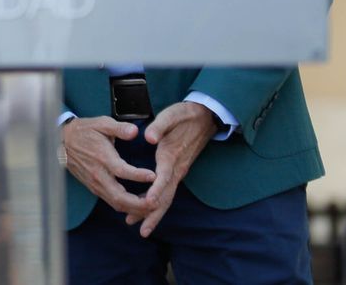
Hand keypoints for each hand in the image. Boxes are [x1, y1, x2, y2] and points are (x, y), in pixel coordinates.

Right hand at [61, 116, 154, 217]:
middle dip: (139, 204)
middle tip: (156, 203)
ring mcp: (95, 183)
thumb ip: (119, 128)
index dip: (138, 175)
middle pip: (119, 197)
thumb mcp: (101, 123)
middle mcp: (98, 174)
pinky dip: (126, 207)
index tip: (154, 176)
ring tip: (152, 207)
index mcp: (102, 157)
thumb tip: (134, 132)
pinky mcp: (94, 187)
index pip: (122, 171)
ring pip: (116, 203)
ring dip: (134, 209)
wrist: (62, 141)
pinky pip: (111, 201)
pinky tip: (138, 205)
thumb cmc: (85, 131)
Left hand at [125, 101, 219, 236]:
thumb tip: (149, 137)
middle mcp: (177, 169)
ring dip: (154, 213)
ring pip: (167, 198)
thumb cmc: (185, 115)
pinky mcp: (177, 171)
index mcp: (172, 156)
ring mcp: (178, 172)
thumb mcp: (172, 115)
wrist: (205, 117)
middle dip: (153, 213)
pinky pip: (168, 192)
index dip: (155, 190)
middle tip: (141, 230)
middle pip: (166, 196)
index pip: (164, 178)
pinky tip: (147, 208)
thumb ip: (160, 126)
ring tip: (140, 227)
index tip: (147, 203)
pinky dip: (158, 203)